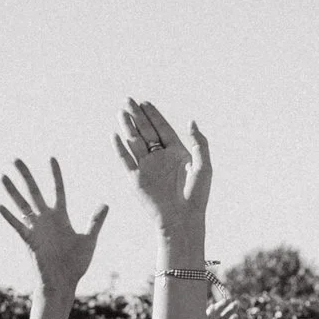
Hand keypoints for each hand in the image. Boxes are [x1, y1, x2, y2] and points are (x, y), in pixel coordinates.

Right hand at [0, 159, 106, 292]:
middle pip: (34, 192)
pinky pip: (18, 226)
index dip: (55, 175)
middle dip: (26, 175)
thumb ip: (95, 221)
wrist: (65, 282)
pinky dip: (9, 217)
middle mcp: (46, 219)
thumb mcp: (89, 239)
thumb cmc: (76, 263)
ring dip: (12, 191)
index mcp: (61, 217)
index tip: (51, 158)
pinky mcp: (30, 241)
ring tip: (2, 176)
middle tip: (16, 159)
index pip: (57, 190)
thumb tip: (106, 203)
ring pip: (22, 205)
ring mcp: (36, 229)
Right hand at [112, 100, 211, 238]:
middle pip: (146, 132)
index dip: (154, 116)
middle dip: (137, 116)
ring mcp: (147, 167)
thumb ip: (199, 143)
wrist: (182, 219)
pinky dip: (119, 147)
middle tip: (128, 100)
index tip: (145, 102)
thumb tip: (191, 121)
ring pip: (134, 142)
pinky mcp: (136, 179)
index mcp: (177, 154)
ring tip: (121, 111)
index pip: (163, 129)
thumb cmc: (197, 195)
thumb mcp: (204, 167)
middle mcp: (160, 158)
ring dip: (127, 127)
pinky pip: (125, 160)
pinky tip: (115, 134)